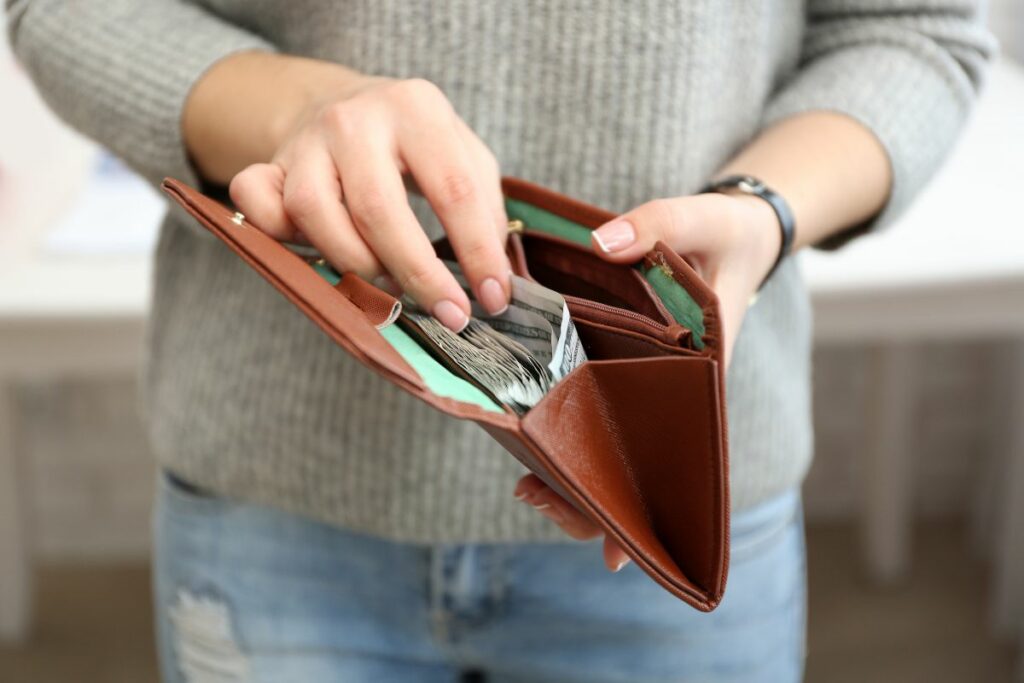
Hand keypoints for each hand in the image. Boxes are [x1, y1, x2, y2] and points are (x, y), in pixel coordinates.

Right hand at [228, 75, 510, 330]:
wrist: (347, 106)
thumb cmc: (415, 145)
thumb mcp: (465, 156)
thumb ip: (485, 209)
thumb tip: (496, 278)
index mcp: (416, 108)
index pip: (453, 190)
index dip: (477, 253)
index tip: (493, 299)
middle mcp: (354, 119)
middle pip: (378, 210)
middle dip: (417, 274)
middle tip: (448, 314)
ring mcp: (305, 142)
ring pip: (314, 213)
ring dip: (354, 264)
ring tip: (387, 283)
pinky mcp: (268, 164)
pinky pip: (257, 204)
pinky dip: (279, 236)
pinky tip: (313, 253)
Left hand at [515, 191, 780, 569]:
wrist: (736, 230)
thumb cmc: (727, 235)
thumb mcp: (701, 219)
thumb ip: (656, 226)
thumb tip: (603, 243)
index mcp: (701, 370)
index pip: (675, 450)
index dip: (648, 502)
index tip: (615, 552)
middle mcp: (671, 387)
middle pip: (636, 461)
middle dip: (593, 496)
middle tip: (533, 497)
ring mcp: (646, 379)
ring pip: (612, 439)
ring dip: (573, 467)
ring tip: (525, 486)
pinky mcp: (624, 361)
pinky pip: (596, 402)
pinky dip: (567, 422)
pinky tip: (529, 434)